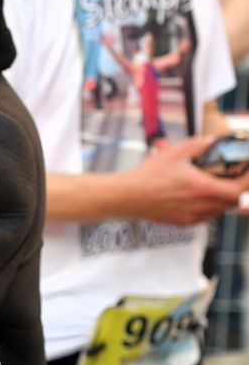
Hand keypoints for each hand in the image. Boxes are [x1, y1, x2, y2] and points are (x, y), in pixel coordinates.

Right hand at [124, 135, 248, 224]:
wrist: (127, 196)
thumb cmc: (148, 175)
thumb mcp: (173, 152)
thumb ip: (198, 145)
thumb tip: (212, 141)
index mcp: (202, 187)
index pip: (238, 189)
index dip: (246, 181)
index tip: (245, 172)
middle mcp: (200, 205)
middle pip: (232, 202)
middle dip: (236, 190)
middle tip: (232, 178)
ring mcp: (193, 216)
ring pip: (220, 210)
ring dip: (223, 199)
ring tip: (214, 186)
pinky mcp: (184, 222)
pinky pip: (206, 217)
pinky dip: (209, 207)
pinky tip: (198, 197)